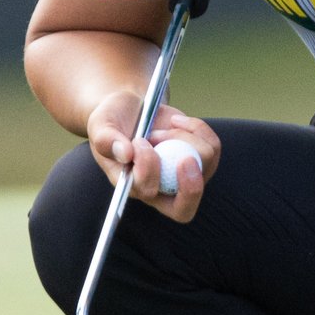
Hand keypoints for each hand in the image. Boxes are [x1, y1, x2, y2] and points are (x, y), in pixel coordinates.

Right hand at [87, 92, 219, 222]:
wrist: (133, 107)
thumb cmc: (113, 121)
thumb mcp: (101, 125)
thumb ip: (107, 140)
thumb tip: (126, 153)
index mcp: (134, 186)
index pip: (149, 196)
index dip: (148, 173)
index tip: (139, 141)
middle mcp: (161, 188)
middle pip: (185, 208)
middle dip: (190, 187)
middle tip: (185, 160)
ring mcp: (184, 175)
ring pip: (205, 165)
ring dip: (185, 138)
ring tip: (160, 128)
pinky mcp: (200, 157)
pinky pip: (212, 146)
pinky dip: (197, 128)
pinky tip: (176, 121)